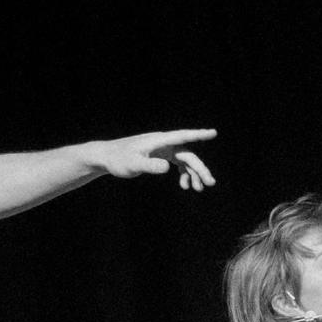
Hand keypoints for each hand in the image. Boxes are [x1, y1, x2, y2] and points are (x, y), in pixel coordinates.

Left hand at [88, 128, 218, 190]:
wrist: (107, 157)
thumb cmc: (118, 159)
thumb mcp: (133, 164)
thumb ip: (149, 166)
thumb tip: (167, 167)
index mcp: (159, 141)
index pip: (183, 136)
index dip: (199, 135)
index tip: (214, 133)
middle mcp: (164, 143)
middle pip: (188, 154)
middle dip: (200, 169)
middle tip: (210, 184)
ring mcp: (163, 149)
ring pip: (185, 160)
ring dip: (193, 173)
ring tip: (197, 189)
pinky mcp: (160, 155)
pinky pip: (178, 163)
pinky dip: (184, 174)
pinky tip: (184, 185)